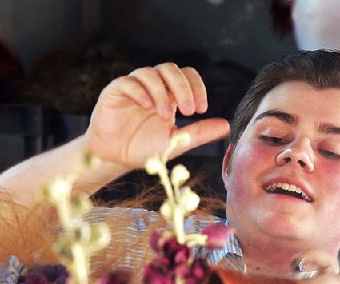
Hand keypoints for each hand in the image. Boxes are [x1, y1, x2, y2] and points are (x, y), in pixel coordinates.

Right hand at [83, 63, 229, 168]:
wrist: (113, 158)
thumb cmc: (142, 150)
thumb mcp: (175, 143)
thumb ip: (198, 133)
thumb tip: (226, 126)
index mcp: (168, 94)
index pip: (186, 76)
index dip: (196, 87)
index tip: (201, 110)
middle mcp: (152, 86)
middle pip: (171, 70)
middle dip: (184, 88)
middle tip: (190, 110)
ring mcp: (133, 87)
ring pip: (150, 73)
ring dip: (162, 92)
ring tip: (166, 114)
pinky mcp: (114, 91)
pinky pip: (128, 82)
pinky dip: (140, 91)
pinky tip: (147, 106)